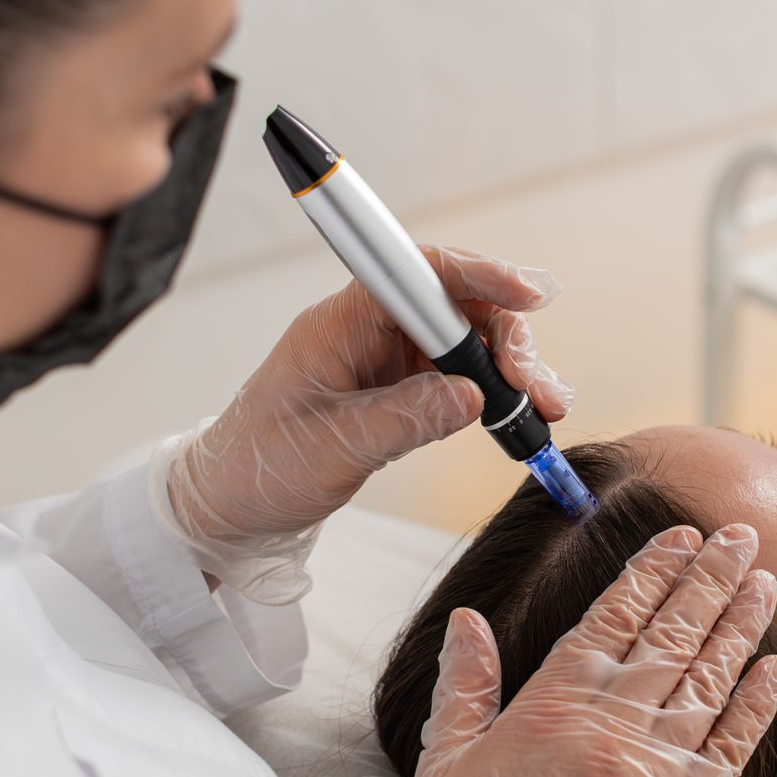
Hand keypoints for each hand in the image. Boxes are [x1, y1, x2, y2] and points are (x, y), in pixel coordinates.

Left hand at [156, 246, 570, 602]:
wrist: (232, 502)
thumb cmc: (263, 467)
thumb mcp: (335, 448)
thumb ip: (406, 418)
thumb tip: (472, 397)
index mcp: (341, 323)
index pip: (417, 273)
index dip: (477, 274)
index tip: (526, 295)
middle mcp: (369, 329)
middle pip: (457, 304)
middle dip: (508, 338)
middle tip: (535, 389)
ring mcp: (388, 357)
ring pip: (468, 340)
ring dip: (512, 369)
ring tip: (544, 410)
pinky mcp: (401, 386)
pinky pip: (461, 374)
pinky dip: (496, 393)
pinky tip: (521, 417)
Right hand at [384, 524, 776, 776]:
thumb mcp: (447, 764)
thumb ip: (465, 687)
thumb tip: (469, 620)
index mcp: (554, 704)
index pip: (615, 617)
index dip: (653, 571)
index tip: (682, 534)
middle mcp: (615, 724)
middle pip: (674, 634)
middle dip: (710, 578)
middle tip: (742, 536)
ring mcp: (659, 768)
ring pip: (711, 678)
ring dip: (742, 625)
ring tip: (765, 583)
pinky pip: (734, 745)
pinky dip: (757, 703)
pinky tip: (776, 667)